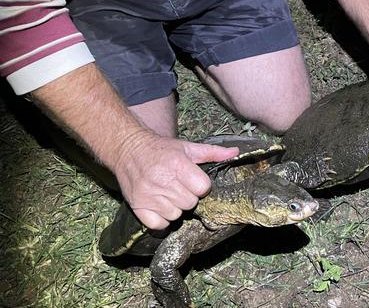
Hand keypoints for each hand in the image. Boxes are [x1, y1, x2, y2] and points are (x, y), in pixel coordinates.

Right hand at [113, 133, 238, 229]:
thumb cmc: (161, 149)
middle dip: (188, 196)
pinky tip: (159, 205)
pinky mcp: (138, 207)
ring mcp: (148, 195)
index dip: (201, 186)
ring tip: (167, 193)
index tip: (193, 180)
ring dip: (175, 208)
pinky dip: (161, 219)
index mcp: (178, 165)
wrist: (128, 149)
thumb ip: (213, 153)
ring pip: (176, 215)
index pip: (203, 188)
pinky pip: (159, 225)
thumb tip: (236, 153)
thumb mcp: (188, 147)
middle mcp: (162, 181)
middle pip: (190, 203)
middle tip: (179, 186)